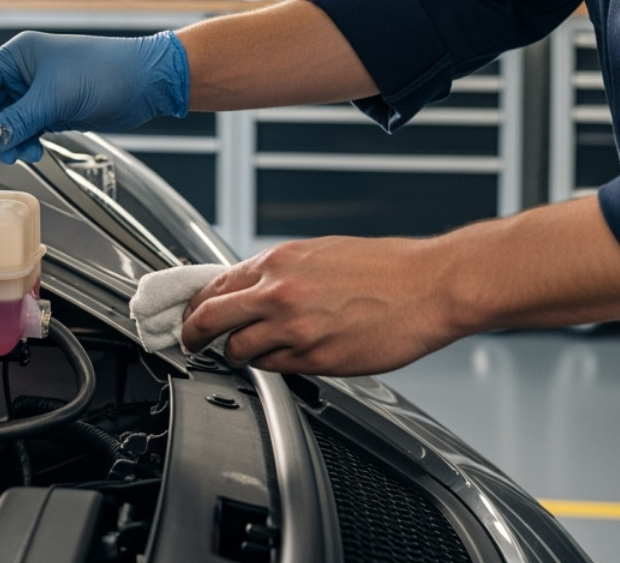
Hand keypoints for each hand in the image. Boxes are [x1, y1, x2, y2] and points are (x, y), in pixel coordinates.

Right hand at [0, 30, 188, 163]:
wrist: (147, 82)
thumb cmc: (106, 71)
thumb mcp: (55, 97)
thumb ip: (16, 120)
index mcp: (18, 55)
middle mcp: (24, 72)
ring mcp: (39, 92)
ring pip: (5, 121)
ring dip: (6, 140)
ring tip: (21, 152)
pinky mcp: (53, 109)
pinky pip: (24, 128)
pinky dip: (23, 142)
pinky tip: (33, 150)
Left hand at [181, 236, 460, 375]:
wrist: (429, 286)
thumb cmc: (385, 268)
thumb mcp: (321, 252)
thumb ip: (281, 271)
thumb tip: (251, 286)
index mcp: (280, 262)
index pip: (215, 285)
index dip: (196, 305)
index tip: (190, 314)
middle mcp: (280, 294)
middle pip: (210, 319)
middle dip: (194, 335)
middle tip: (191, 343)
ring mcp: (296, 330)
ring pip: (240, 350)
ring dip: (239, 353)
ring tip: (249, 352)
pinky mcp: (317, 360)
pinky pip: (277, 368)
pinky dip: (274, 364)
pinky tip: (287, 356)